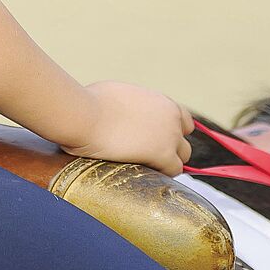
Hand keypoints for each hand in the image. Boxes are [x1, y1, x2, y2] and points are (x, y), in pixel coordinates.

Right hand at [57, 81, 193, 175]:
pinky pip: (174, 170)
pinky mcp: (163, 154)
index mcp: (161, 101)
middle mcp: (171, 116)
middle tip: (149, 157)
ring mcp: (170, 135)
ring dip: (167, 163)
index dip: (170, 132)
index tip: (157, 141)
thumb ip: (132, 106)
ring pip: (182, 157)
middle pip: (184, 140)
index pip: (182, 120)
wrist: (85, 115)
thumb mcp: (118, 96)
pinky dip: (162, 173)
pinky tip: (144, 173)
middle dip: (170, 150)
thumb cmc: (90, 103)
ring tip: (145, 169)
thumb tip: (120, 113)